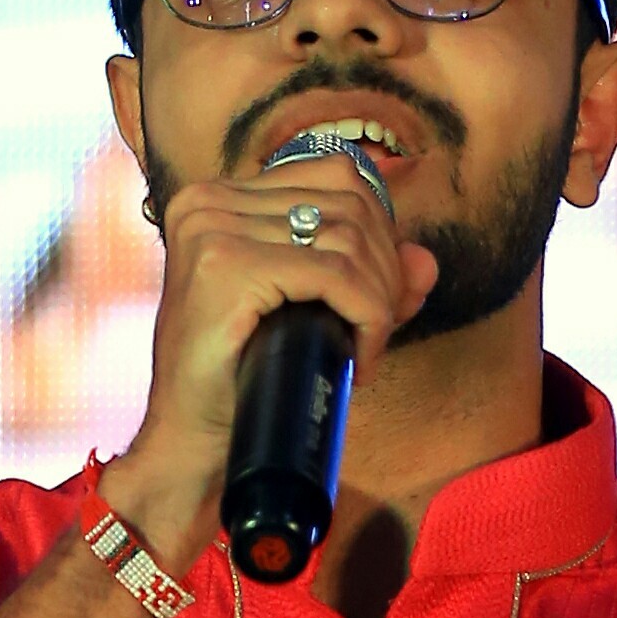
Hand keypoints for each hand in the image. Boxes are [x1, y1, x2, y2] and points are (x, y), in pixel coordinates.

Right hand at [112, 152, 437, 560]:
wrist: (190, 442)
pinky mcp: (227, 266)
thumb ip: (365, 279)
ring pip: (349, 239)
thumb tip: (426, 261)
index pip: (336, 175)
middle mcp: (209, 200)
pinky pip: (336, 275)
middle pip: (350, 203)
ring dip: (379, 300)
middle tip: (378, 332)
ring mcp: (213, 229)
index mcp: (218, 196)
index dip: (379, 234)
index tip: (379, 298)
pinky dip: (366, 317)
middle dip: (386, 270)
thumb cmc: (239, 379)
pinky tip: (358, 359)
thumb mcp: (308, 312)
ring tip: (365, 349)